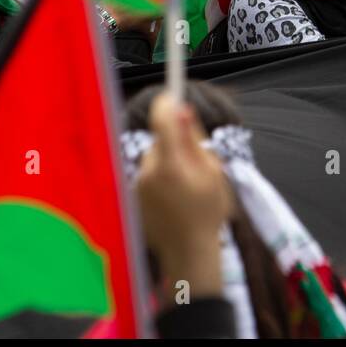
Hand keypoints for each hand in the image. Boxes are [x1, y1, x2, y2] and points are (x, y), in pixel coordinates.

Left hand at [136, 91, 231, 301]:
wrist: (188, 253)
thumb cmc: (208, 212)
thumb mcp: (212, 172)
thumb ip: (194, 140)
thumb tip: (181, 109)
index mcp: (171, 163)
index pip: (161, 117)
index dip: (167, 101)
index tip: (173, 92)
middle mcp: (149, 170)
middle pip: (158, 138)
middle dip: (173, 140)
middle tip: (194, 158)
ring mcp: (138, 185)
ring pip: (153, 157)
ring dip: (166, 161)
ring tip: (185, 186)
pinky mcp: (133, 196)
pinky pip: (147, 174)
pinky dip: (159, 178)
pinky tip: (173, 198)